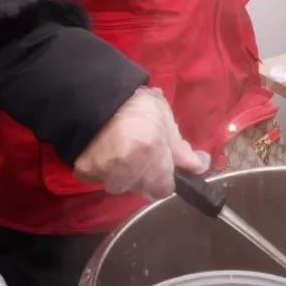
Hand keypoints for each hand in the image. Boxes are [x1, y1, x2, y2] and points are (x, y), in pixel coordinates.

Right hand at [74, 88, 201, 199]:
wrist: (94, 96)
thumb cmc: (135, 106)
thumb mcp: (165, 121)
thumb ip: (182, 149)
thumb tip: (200, 166)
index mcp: (151, 154)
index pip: (163, 189)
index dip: (165, 178)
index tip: (163, 165)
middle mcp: (129, 169)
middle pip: (143, 188)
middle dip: (147, 175)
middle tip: (142, 152)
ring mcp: (105, 174)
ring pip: (123, 185)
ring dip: (126, 175)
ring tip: (124, 151)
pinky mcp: (85, 173)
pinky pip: (102, 180)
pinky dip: (106, 171)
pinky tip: (107, 153)